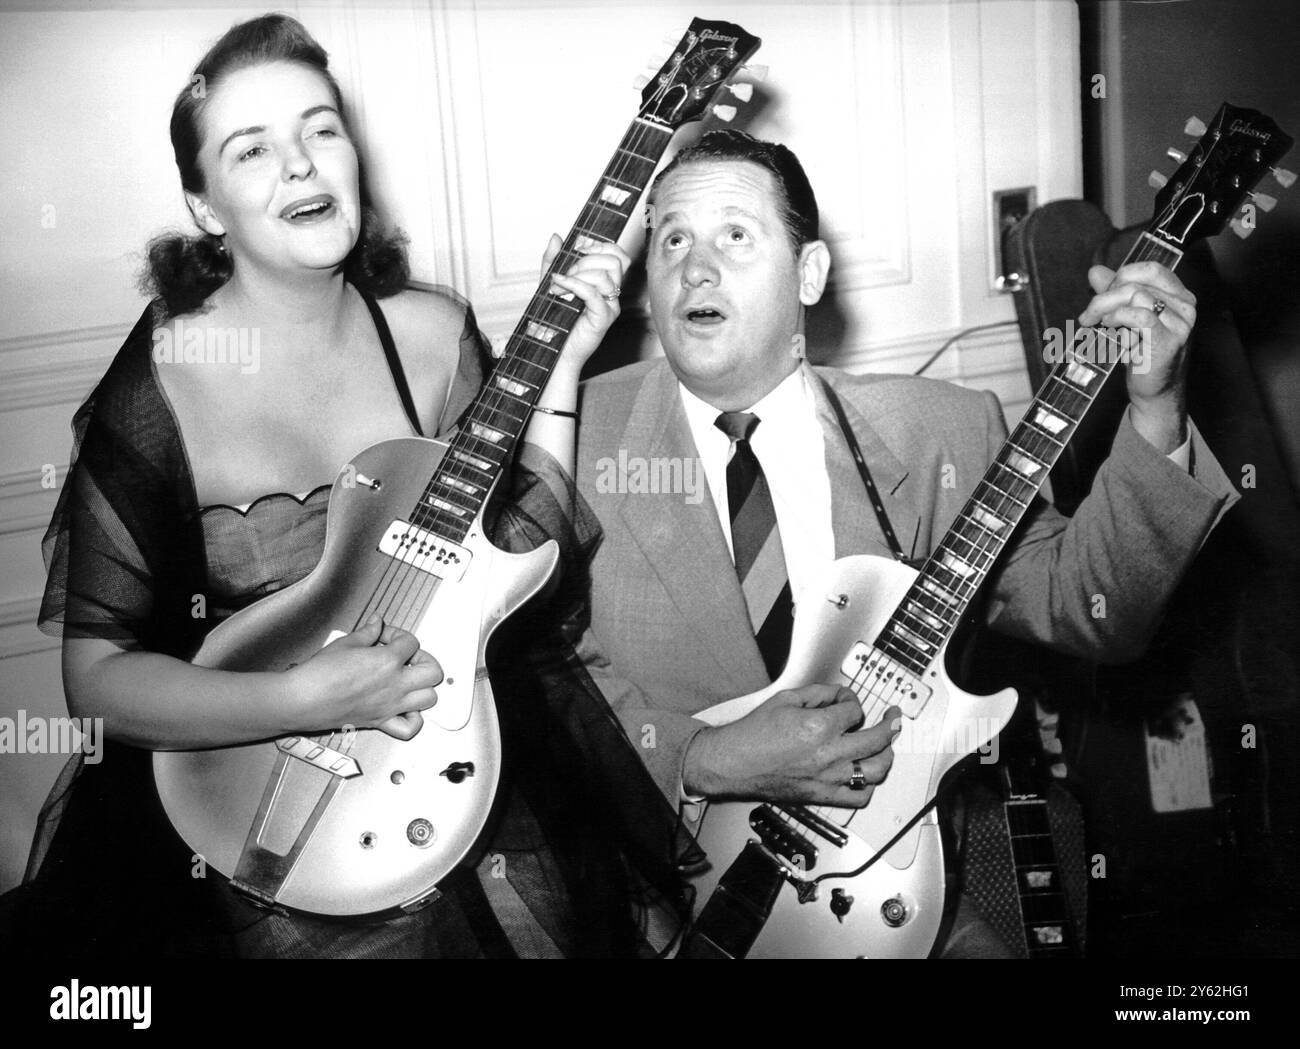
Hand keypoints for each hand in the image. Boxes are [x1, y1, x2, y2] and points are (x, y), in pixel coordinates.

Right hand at [286, 614, 441, 739]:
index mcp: (387, 662)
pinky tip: (405, 708)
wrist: (301, 700)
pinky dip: (413, 719)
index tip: (386, 637)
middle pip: (433, 671)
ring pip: (430, 698)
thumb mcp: (345, 644)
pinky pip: (409, 727)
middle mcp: (394, 686)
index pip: (411, 642)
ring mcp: (389, 706)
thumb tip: (376, 623)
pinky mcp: (379, 722)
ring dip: (423, 687)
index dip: (399, 635)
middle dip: (424, 660)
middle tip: (408, 657)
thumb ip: (367, 632)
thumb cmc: (317, 675)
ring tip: (409, 680)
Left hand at [540, 232, 628, 372]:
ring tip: (559, 286)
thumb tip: (556, 237)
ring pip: (604, 276)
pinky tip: (558, 286)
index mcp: (605, 283)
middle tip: (565, 273)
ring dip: (577, 275)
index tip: (578, 250)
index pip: (618, 255)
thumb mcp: (550, 283)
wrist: (554, 351)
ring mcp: (610, 307)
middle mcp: (612, 294)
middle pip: (614, 262)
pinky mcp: (602, 319)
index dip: (601, 246)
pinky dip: (573, 285)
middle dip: (585, 260)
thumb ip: (553, 260)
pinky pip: (593, 294)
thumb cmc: (555, 321)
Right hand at [684, 685, 901, 806]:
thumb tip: (839, 695)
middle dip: (890, 724)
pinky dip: (869, 786)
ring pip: (876, 770)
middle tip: (893, 718)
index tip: (845, 700)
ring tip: (887, 747)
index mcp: (819, 727)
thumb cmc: (753, 735)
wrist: (733, 764)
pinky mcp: (822, 796)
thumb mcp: (785, 699)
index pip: (854, 710)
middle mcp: (829, 754)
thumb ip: (818, 694)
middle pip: (877, 739)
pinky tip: (867, 775)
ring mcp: (828, 778)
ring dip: (887, 756)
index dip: (852, 700)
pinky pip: (859, 797)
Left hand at [1079, 261, 1195, 451]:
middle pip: (1137, 284)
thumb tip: (1095, 271)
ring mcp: (1180, 323)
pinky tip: (1108, 329)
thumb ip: (1113, 293)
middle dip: (1104, 296)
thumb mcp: (1126, 319)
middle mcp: (1185, 306)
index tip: (1101, 293)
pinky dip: (1117, 319)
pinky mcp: (1169, 340)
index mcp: (1179, 296)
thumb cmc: (1141, 355)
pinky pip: (1139, 316)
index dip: (1121, 276)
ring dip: (1106, 309)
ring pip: (1135, 297)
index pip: (1151, 269)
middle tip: (1088, 314)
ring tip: (1096, 324)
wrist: (1154, 392)